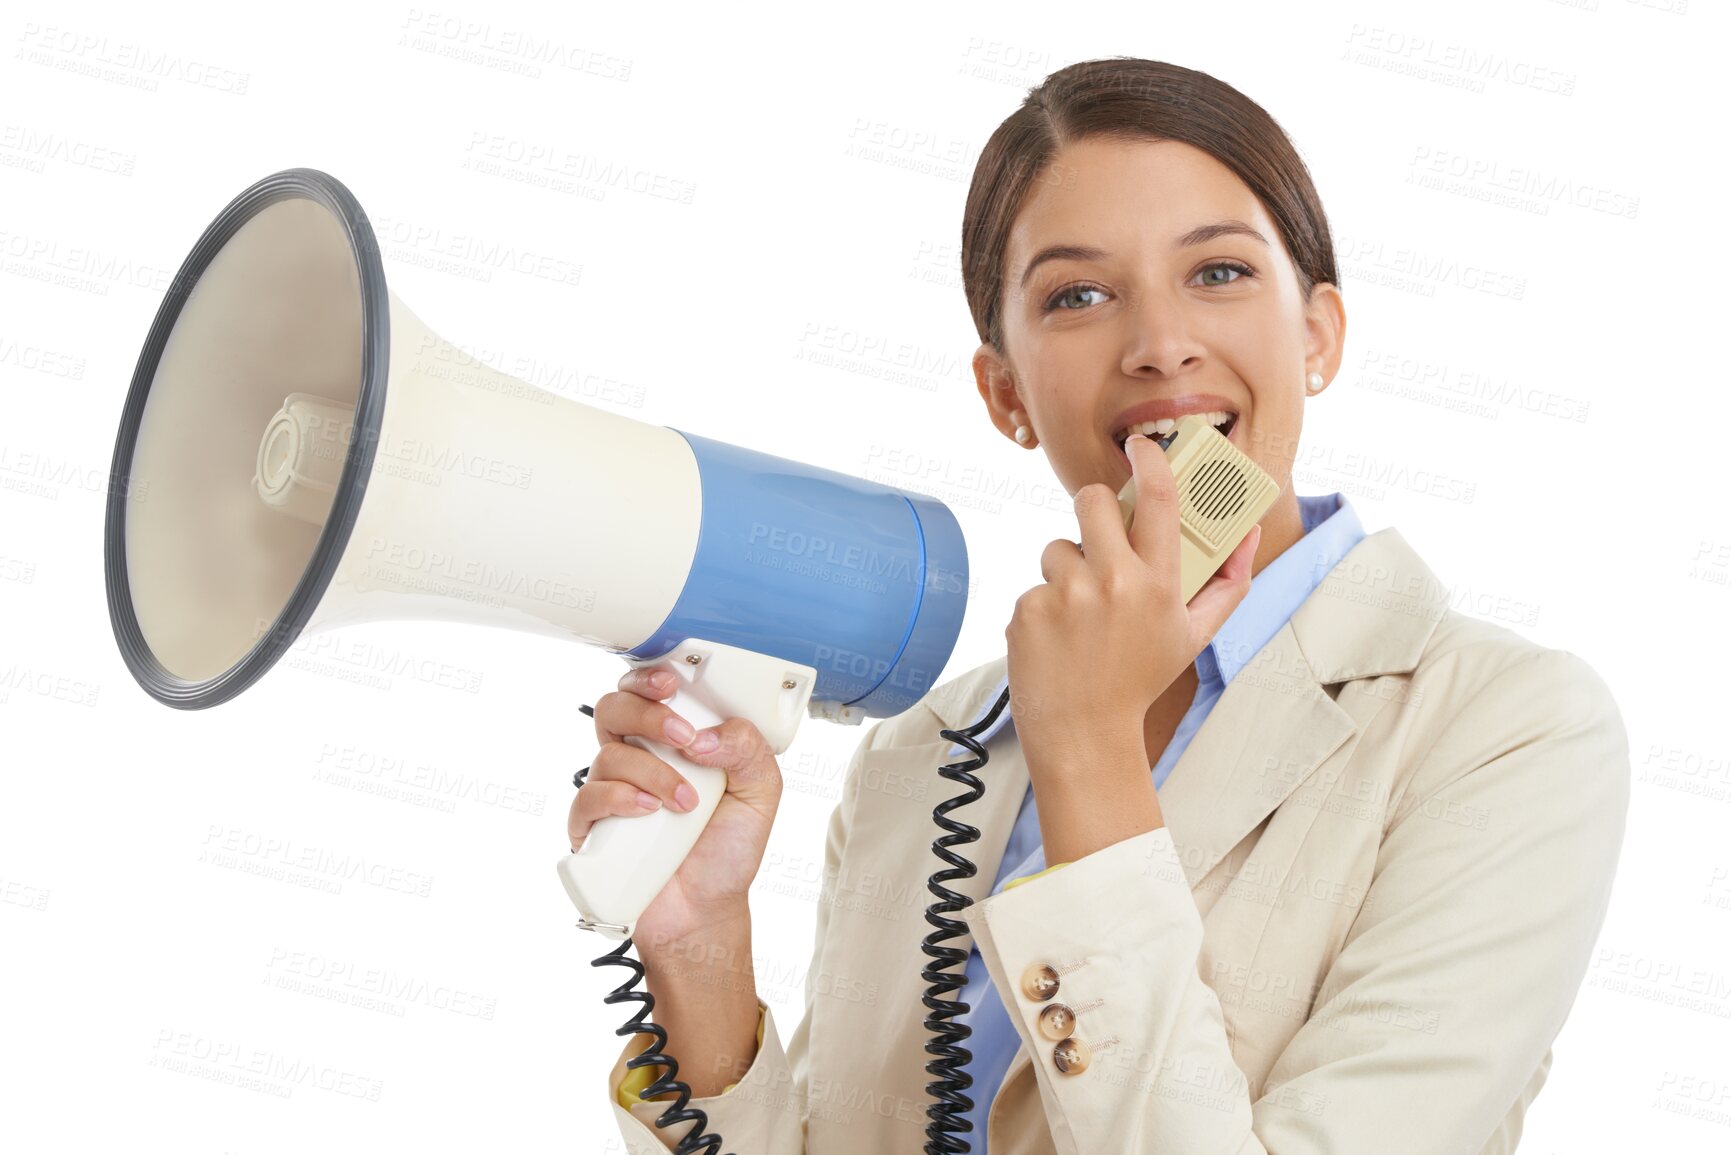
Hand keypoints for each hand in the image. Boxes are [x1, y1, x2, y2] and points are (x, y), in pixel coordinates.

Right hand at [568, 666, 783, 949]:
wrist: (706, 909)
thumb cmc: (727, 847)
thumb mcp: (761, 791)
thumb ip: (748, 748)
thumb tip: (704, 735)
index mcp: (673, 740)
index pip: (647, 690)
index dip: (650, 677)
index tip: (672, 684)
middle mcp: (638, 758)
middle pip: (615, 707)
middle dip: (649, 715)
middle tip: (684, 741)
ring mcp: (612, 791)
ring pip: (608, 752)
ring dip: (653, 772)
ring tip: (686, 803)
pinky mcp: (592, 827)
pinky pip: (588, 797)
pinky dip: (621, 799)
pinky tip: (650, 813)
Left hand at [1006, 432, 1260, 782]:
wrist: (1083, 733)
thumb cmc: (1139, 679)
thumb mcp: (1193, 635)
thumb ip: (1228, 584)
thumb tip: (1249, 534)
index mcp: (1157, 584)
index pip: (1157, 498)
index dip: (1150, 459)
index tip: (1142, 445)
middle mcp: (1111, 583)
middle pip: (1090, 501)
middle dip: (1092, 508)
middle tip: (1098, 533)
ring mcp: (1064, 595)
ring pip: (1057, 547)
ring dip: (1066, 569)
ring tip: (1080, 614)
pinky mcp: (1027, 608)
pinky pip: (1035, 585)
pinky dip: (1044, 605)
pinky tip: (1057, 639)